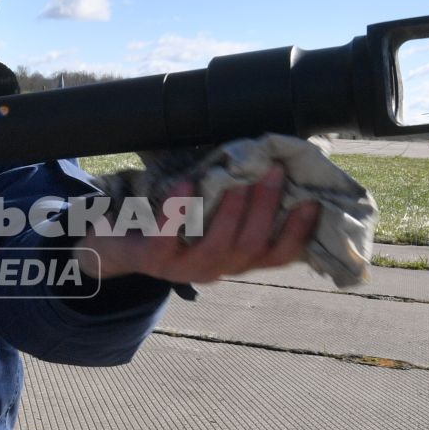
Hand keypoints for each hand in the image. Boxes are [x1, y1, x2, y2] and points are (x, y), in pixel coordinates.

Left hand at [84, 167, 318, 284]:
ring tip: (238, 180)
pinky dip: (179, 210)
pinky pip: (168, 237)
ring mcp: (184, 268)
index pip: (277, 256)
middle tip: (274, 170)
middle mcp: (215, 268)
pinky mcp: (153, 261)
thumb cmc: (171, 222)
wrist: (115, 244)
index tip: (313, 202)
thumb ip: (238, 200)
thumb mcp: (207, 215)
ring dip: (232, 212)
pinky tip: (186, 183)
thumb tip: (272, 161)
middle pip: (251, 246)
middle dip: (266, 208)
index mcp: (234, 258)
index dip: (298, 233)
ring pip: (218, 247)